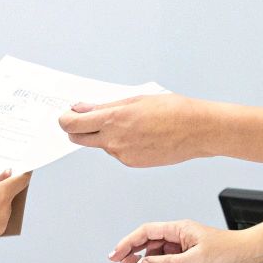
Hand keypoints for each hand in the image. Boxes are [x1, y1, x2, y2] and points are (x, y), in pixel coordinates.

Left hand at [58, 93, 213, 167]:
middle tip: (84, 118)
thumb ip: (104, 106)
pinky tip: (139, 134)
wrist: (198, 130)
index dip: (65, 119)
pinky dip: (120, 143)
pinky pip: (117, 152)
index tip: (65, 115)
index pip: (73, 124)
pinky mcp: (132, 163)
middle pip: (79, 138)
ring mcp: (122, 154)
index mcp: (114, 119)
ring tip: (129, 123)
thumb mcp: (135, 99)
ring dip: (104, 134)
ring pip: (100, 144)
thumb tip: (82, 108)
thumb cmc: (173, 110)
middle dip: (77, 129)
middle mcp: (114, 140)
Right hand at [109, 220, 257, 262]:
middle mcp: (178, 233)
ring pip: (154, 247)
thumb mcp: (195, 259)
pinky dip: (154, 260)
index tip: (116, 253)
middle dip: (130, 248)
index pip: (146, 232)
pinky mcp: (186, 251)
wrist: (244, 252)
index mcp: (179, 228)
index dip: (128, 242)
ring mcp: (181, 242)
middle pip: (147, 238)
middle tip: (117, 260)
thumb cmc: (226, 249)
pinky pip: (165, 255)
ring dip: (141, 255)